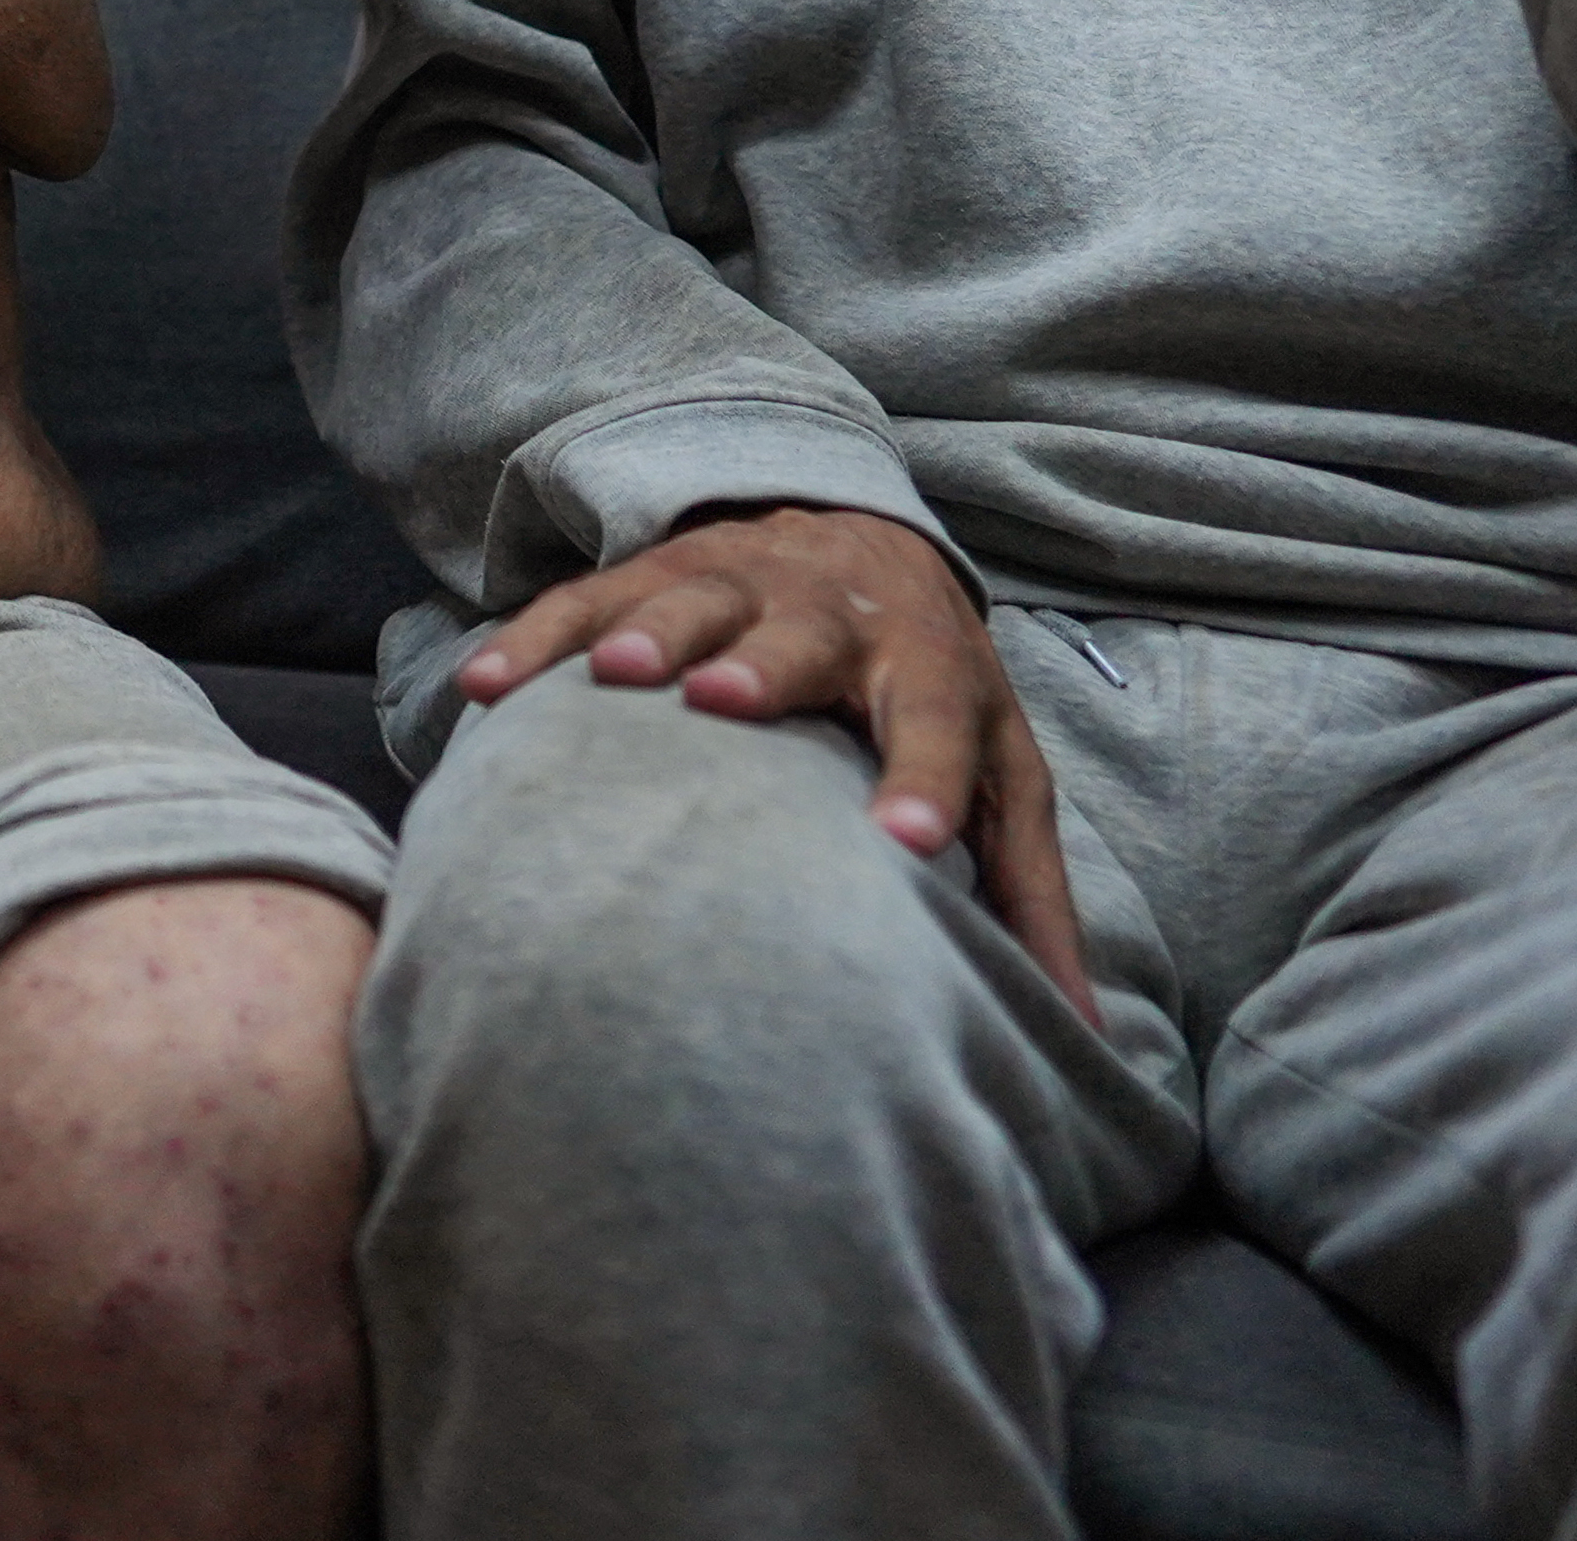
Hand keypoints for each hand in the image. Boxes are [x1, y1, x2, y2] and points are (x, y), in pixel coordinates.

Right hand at [459, 506, 1091, 1011]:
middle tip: (727, 702)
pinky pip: (586, 601)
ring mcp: (739, 583)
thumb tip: (1088, 1038)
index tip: (910, 843)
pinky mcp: (653, 573)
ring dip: (654, 633)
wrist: (860, 538)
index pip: (934, 724)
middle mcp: (836, 615)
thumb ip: (1030, 897)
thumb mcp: (1000, 778)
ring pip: (694, 600)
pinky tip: (487, 688)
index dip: (925, 779)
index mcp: (928, 671)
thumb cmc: (933, 693)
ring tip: (619, 676)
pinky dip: (537, 639)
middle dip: (765, 667)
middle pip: (804, 639)